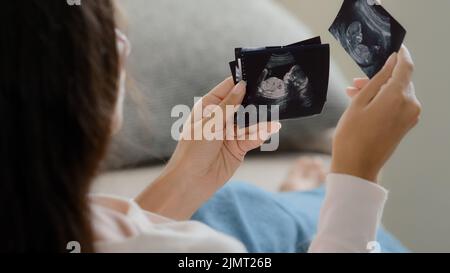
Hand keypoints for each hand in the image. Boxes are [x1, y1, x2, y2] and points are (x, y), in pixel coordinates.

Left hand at [136, 78, 280, 218]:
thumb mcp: (211, 123)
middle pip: (242, 104)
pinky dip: (261, 133)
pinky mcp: (238, 148)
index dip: (240, 81)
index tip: (256, 73)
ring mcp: (230, 133)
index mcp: (208, 107)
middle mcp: (220, 118)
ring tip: (275, 113)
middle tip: (272, 92)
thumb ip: (228, 106)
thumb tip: (242, 86)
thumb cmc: (193, 150)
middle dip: (255, 100)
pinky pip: (252, 137)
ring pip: (250, 121)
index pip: (227, 89)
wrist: (190, 181)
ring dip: (261, 119)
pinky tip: (272, 128)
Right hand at [331, 46, 421, 181]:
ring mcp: (410, 116)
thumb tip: (392, 62)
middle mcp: (410, 105)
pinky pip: (398, 105)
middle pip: (399, 81)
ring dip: (379, 91)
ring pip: (397, 93)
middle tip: (355, 83)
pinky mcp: (406, 125)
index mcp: (398, 96)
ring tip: (354, 96)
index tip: (395, 47)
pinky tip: (364, 106)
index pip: (406, 66)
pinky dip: (384, 101)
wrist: (357, 166)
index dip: (401, 54)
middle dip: (379, 78)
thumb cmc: (352, 135)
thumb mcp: (359, 102)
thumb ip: (377, 79)